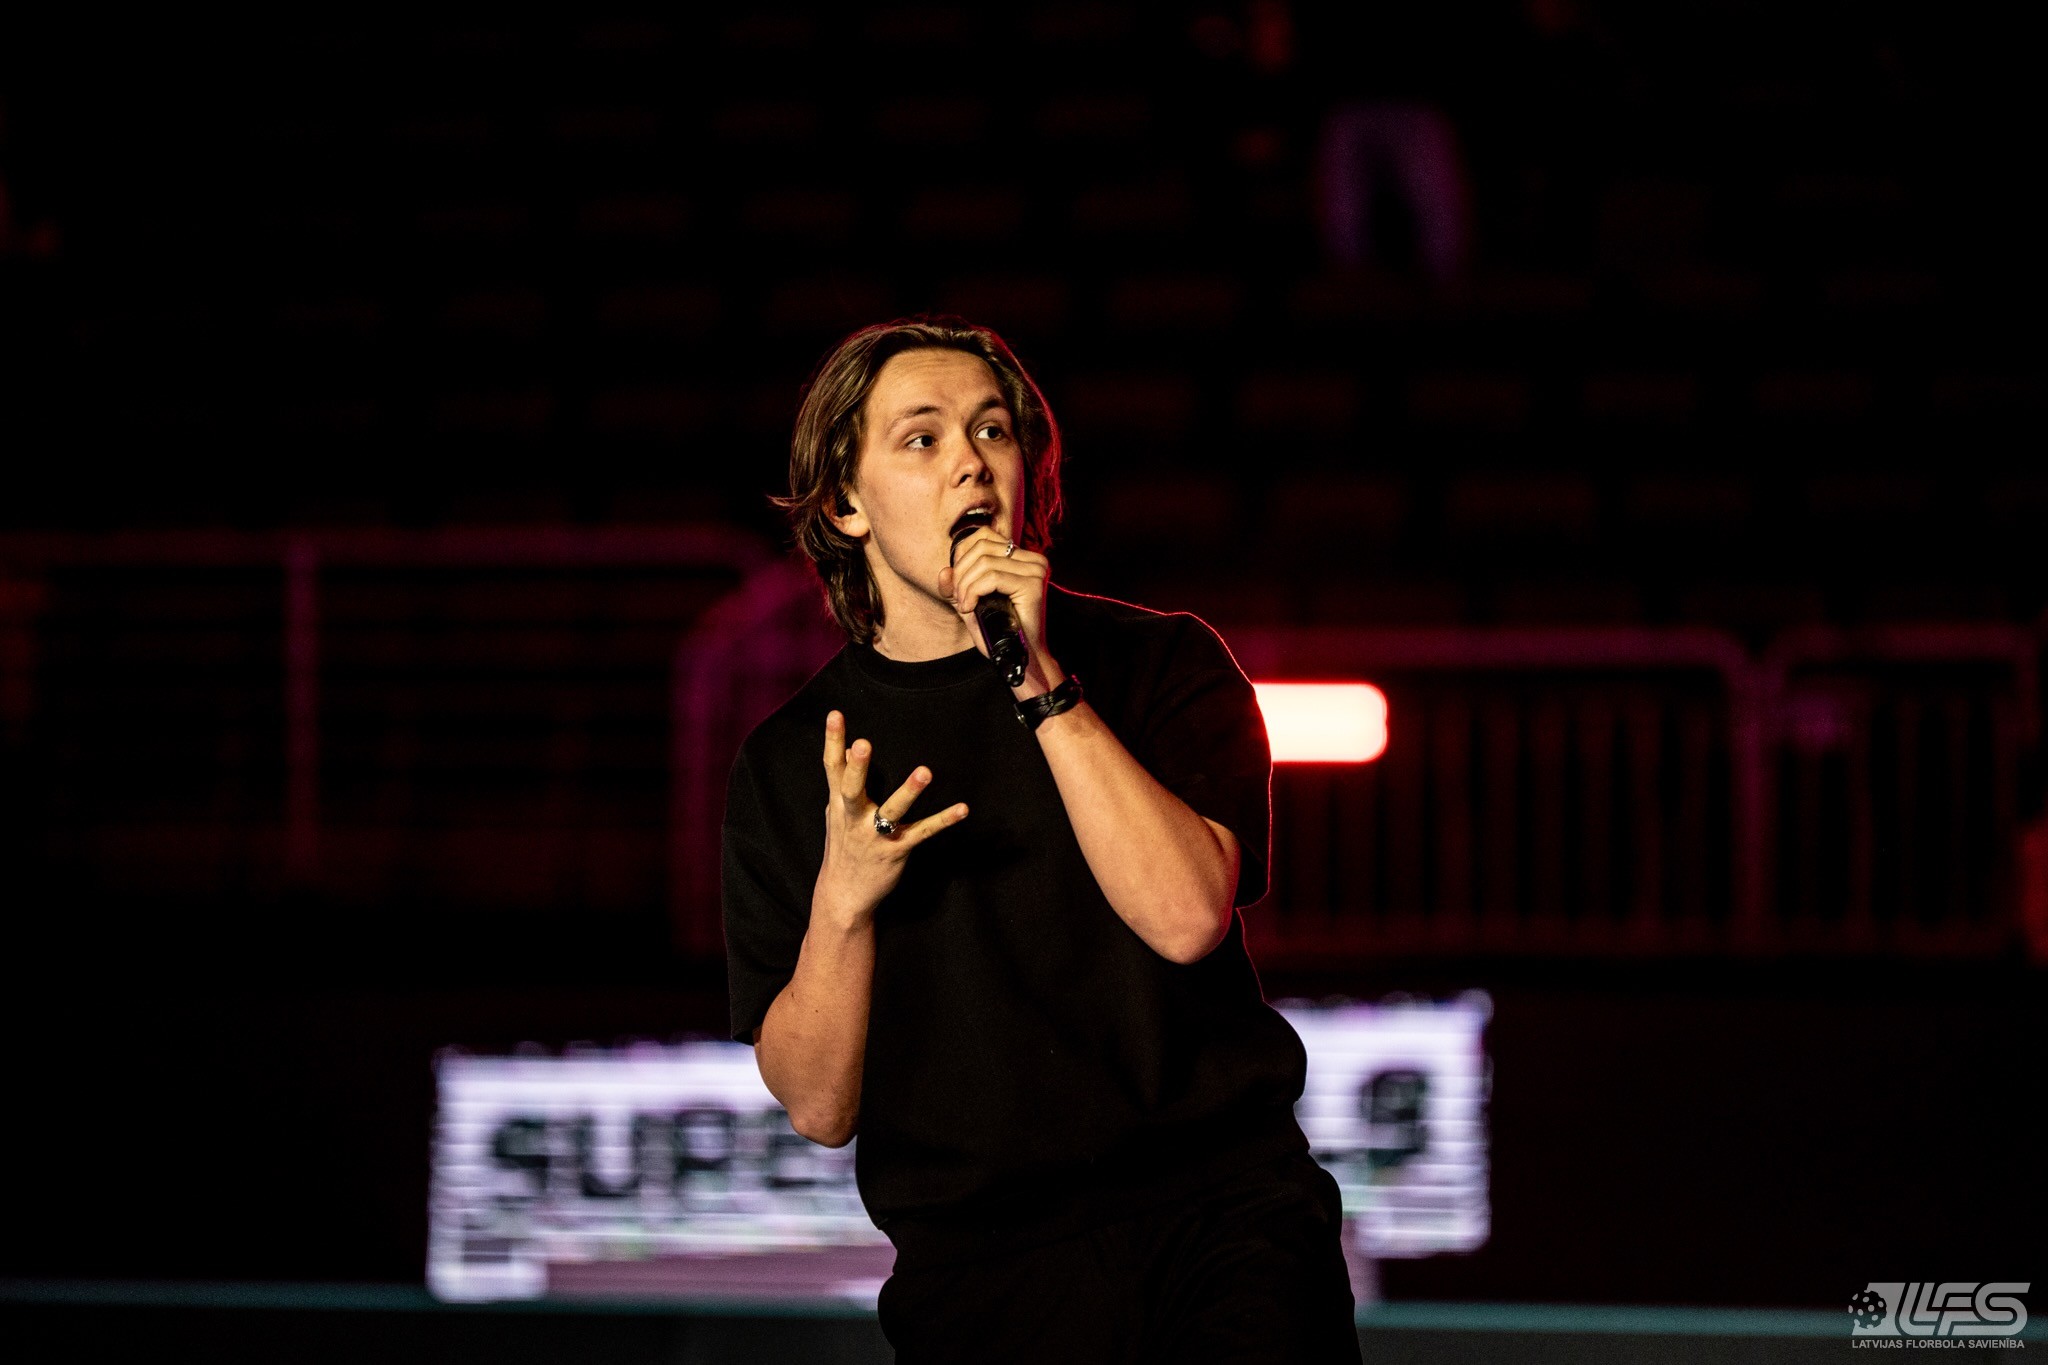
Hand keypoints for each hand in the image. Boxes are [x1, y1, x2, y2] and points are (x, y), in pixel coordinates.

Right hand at [814, 709, 967, 925]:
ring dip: (908, 791)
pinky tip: (962, 809)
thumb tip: (843, 753)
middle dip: (857, 768)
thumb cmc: (842, 849)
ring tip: (925, 771)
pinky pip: (922, 832)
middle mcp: (853, 818)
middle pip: (851, 789)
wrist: (844, 895)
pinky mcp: (896, 851)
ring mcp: (874, 836)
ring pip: (892, 811)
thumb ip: (839, 786)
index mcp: (839, 805)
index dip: (833, 741)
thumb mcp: (835, 815)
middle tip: (863, 744)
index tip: (836, 714)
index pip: (832, 768)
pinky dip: (943, 820)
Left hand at [938, 530, 1061, 696]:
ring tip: (964, 605)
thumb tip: (944, 571)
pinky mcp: (1033, 584)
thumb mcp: (971, 602)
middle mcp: (1032, 559)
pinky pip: (992, 577)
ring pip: (985, 562)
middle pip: (981, 547)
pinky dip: (974, 592)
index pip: (983, 536)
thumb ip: (956, 586)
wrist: (1019, 657)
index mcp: (1021, 557)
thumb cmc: (998, 631)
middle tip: (958, 599)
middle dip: (961, 573)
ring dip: (965, 586)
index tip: (957, 584)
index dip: (961, 556)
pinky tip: (970, 607)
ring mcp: (1035, 570)